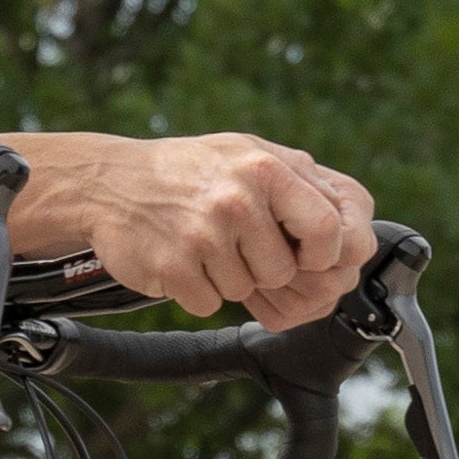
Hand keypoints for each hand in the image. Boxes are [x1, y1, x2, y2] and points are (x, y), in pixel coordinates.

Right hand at [74, 133, 375, 326]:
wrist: (108, 182)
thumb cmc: (190, 171)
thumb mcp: (250, 154)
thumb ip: (302, 184)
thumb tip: (350, 234)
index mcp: (267, 168)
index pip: (329, 231)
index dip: (326, 255)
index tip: (307, 257)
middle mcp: (238, 199)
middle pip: (285, 272)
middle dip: (265, 270)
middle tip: (236, 244)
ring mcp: (205, 234)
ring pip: (244, 291)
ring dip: (227, 278)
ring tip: (201, 242)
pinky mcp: (175, 268)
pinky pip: (210, 304)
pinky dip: (197, 291)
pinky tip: (180, 257)